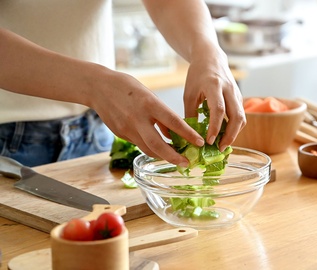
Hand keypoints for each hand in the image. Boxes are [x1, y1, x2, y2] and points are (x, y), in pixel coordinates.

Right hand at [89, 69, 203, 166]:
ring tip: (176, 159)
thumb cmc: (126, 87)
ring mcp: (127, 128)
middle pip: (158, 144)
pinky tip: (158, 149)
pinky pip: (138, 144)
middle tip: (186, 163)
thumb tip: (172, 133)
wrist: (97, 87)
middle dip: (174, 157)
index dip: (188, 135)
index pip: (174, 122)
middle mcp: (138, 118)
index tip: (200, 143)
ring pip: (148, 149)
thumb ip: (160, 114)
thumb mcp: (149, 94)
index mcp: (149, 104)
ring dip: (163, 156)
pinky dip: (150, 148)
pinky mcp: (120, 134)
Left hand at [183, 50, 245, 150]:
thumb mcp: (189, 94)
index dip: (215, 127)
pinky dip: (235, 127)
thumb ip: (191, 114)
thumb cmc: (197, 75)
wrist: (211, 58)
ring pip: (242, 117)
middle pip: (236, 116)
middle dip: (230, 135)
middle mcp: (229, 89)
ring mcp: (236, 93)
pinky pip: (240, 115)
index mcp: (214, 86)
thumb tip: (192, 135)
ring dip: (234, 133)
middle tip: (220, 148)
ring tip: (223, 144)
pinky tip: (225, 135)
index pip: (218, 109)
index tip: (209, 141)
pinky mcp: (239, 97)